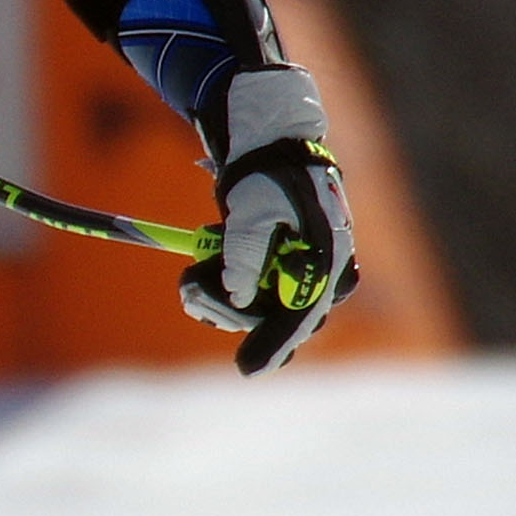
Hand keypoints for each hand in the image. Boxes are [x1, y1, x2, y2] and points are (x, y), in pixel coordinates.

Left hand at [185, 65, 356, 372]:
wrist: (269, 147)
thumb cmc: (266, 173)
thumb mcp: (251, 208)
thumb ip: (245, 251)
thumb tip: (237, 296)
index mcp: (326, 257)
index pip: (303, 312)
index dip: (273, 344)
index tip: (246, 369)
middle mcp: (320, 275)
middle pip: (277, 319)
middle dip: (228, 312)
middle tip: (188, 288)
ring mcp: (300, 278)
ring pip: (258, 313)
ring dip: (217, 302)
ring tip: (189, 276)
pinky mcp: (277, 276)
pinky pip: (250, 301)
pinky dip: (220, 292)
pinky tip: (200, 272)